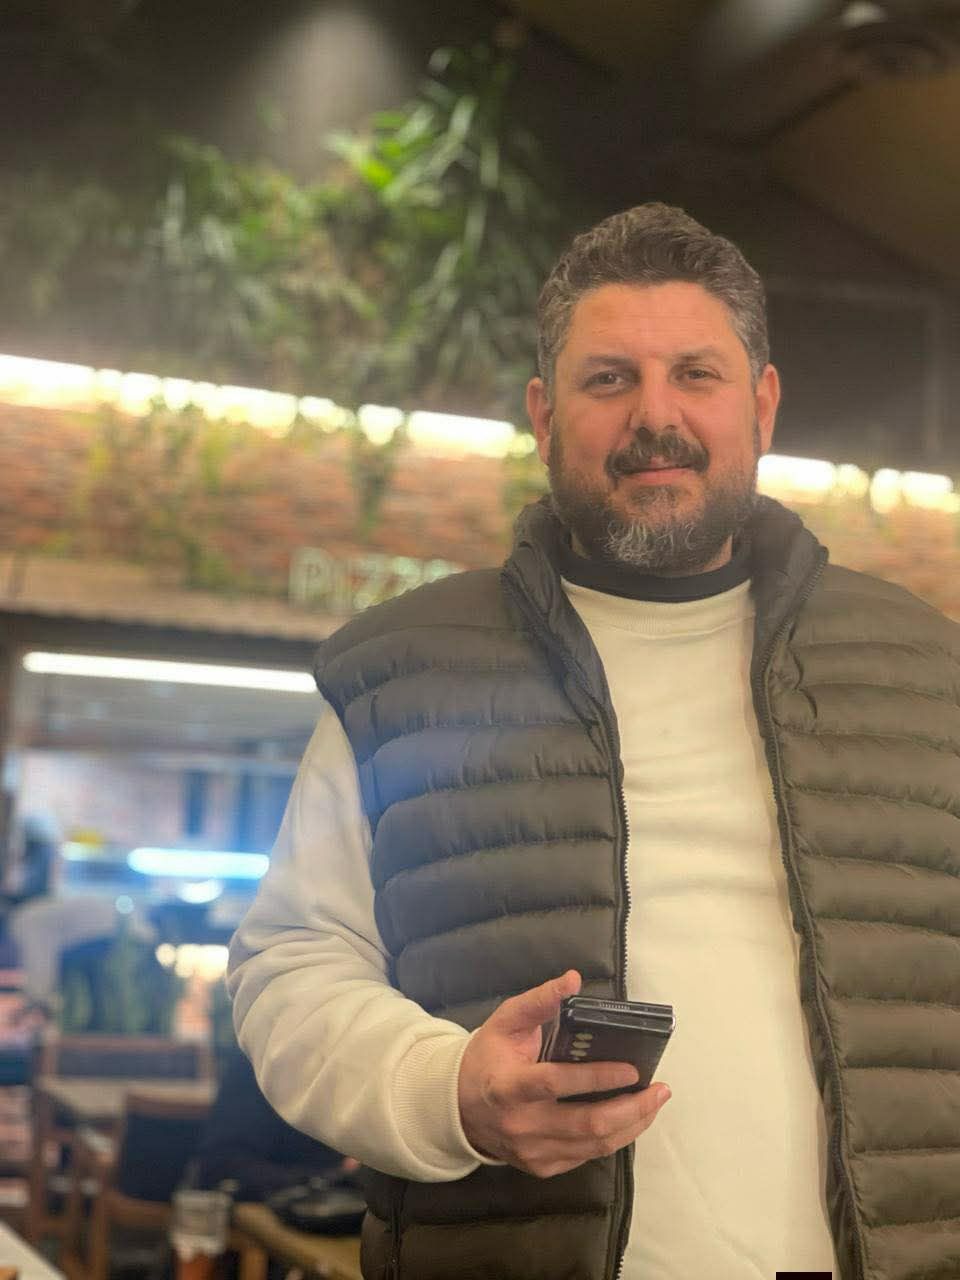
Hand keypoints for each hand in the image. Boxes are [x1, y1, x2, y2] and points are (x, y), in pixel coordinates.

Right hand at [457, 970, 670, 1178]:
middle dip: (632, 1108)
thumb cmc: (487, 1057)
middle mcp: (522, 1125)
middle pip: (587, 1125)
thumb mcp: (505, 1021)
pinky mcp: (541, 1167)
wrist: (458, 1108)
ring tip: (655, 1102)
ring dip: (632, 1125)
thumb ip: (539, 1001)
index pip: (557, 1083)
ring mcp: (532, 1152)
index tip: (632, 1069)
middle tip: (660, 1089)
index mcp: (508, 1087)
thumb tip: (574, 979)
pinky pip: (587, 1156)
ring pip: (594, 1146)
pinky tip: (630, 1118)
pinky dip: (614, 1137)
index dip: (597, 1077)